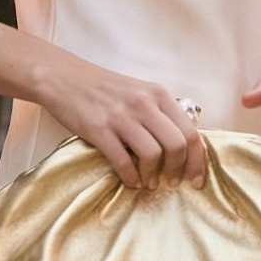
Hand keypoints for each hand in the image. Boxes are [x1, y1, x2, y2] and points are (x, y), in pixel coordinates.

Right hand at [38, 58, 206, 190]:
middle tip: (173, 183)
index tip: (196, 179)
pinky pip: (123, 161)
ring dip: (154, 175)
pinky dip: (130, 177)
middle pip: (177, 144)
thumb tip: (179, 146)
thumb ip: (159, 113)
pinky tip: (131, 181)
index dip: (198, 160)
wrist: (62, 77)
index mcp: (158, 94)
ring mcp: (121, 117)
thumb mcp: (139, 91)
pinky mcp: (99, 130)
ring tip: (149, 183)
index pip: (190, 131)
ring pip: (153, 154)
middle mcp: (144, 104)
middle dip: (179, 170)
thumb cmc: (102, 88)